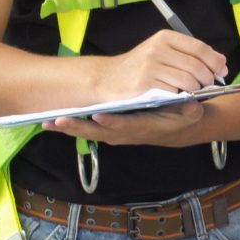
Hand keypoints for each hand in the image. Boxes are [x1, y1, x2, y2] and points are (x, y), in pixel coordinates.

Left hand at [47, 98, 209, 145]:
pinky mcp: (107, 130)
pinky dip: (70, 127)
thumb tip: (192, 105)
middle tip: (58, 122)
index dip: (112, 122)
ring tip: (47, 122)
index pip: (126, 125)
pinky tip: (51, 122)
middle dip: (78, 128)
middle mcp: (125, 133)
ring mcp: (114, 133)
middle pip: (99, 132)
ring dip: (68, 129)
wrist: (177, 130)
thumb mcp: (190, 113)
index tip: (98, 115)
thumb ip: (189, 110)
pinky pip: (86, 130)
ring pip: (88, 133)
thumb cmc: (181, 117)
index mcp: (143, 127)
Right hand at [99, 27, 228, 99]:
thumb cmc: (140, 67)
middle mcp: (158, 49)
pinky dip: (180, 97)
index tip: (222, 71)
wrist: (108, 79)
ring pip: (188, 80)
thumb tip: (221, 61)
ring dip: (196, 89)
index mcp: (165, 37)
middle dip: (208, 78)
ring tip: (194, 91)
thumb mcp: (163, 52)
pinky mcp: (146, 85)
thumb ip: (190, 54)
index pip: (199, 48)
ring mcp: (151, 67)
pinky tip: (177, 96)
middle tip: (209, 85)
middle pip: (196, 66)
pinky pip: (174, 92)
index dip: (215, 61)